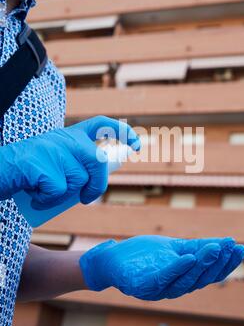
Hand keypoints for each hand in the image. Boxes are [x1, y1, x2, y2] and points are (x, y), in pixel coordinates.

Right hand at [0, 116, 139, 208]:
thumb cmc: (26, 173)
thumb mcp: (54, 161)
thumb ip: (75, 165)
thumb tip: (96, 183)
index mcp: (69, 135)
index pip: (101, 125)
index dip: (122, 132)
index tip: (135, 144)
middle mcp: (64, 139)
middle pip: (98, 162)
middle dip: (97, 186)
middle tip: (86, 199)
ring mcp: (53, 149)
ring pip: (77, 181)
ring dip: (62, 196)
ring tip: (43, 191)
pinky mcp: (41, 164)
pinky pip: (58, 191)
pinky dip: (47, 201)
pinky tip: (34, 194)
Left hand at [79, 235, 243, 300]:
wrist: (112, 259)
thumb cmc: (143, 255)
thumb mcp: (173, 248)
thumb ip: (194, 248)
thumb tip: (222, 243)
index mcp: (182, 280)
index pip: (209, 275)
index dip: (225, 264)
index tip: (240, 249)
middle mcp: (174, 288)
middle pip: (200, 279)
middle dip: (217, 263)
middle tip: (231, 248)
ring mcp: (158, 290)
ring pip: (185, 280)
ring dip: (201, 265)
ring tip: (214, 249)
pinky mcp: (143, 286)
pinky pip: (163, 277)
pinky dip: (177, 268)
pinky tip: (189, 256)